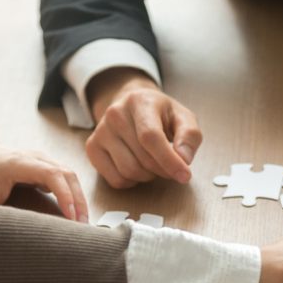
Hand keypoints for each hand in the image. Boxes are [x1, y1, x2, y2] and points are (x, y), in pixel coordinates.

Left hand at [0, 139, 87, 221]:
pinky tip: (76, 210)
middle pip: (68, 174)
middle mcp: (36, 158)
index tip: (70, 216)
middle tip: (82, 224)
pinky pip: (67, 178)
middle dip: (78, 200)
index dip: (64, 194)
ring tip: (83, 220)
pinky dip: (74, 194)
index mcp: (20, 162)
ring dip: (79, 197)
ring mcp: (44, 160)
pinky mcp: (47, 166)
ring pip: (71, 176)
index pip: (52, 174)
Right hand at [86, 68, 201, 188]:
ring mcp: (100, 131)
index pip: (151, 137)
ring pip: (129, 172)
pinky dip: (132, 181)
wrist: (131, 106)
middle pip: (143, 159)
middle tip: (171, 165)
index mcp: (139, 101)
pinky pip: (116, 180)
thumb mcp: (183, 118)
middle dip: (163, 169)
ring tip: (153, 162)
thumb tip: (184, 159)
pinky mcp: (92, 148)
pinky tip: (137, 166)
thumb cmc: (160, 115)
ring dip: (148, 176)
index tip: (185, 176)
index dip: (169, 161)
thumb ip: (189, 136)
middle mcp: (115, 114)